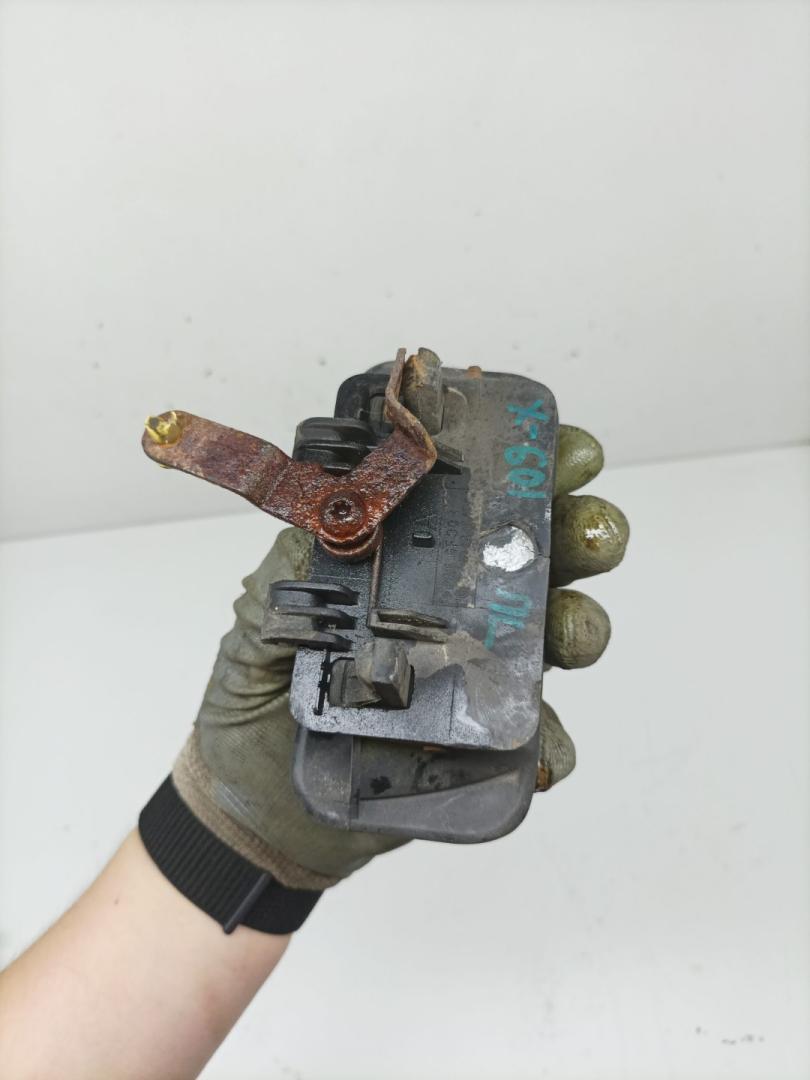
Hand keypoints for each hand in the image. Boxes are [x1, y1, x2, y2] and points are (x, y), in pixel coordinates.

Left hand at [170, 425, 628, 888]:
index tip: (565, 455)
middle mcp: (458, 611)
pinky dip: (550, 740)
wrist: (257, 807)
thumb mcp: (262, 616)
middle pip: (544, 558)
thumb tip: (339, 505)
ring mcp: (478, 677)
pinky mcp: (488, 748)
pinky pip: (541, 738)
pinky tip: (529, 743)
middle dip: (582, 533)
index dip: (533, 469)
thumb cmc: (258, 698)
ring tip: (566, 636)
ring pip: (562, 635)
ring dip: (581, 624)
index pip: (480, 502)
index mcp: (412, 565)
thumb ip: (299, 561)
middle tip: (587, 533)